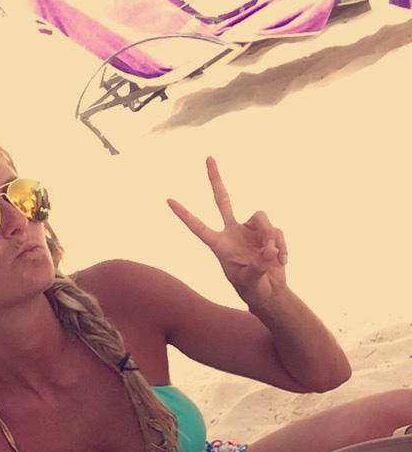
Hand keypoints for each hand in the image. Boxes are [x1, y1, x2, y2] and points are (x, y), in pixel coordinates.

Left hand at [168, 157, 287, 308]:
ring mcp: (250, 231)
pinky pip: (276, 232)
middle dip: (216, 179)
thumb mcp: (251, 281)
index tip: (168, 200)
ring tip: (274, 257)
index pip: (199, 227)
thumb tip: (269, 247)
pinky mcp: (268, 233)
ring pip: (261, 217)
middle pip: (223, 200)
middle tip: (208, 158)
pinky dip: (281, 246)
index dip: (185, 215)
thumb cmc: (252, 289)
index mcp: (219, 245)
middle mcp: (233, 232)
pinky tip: (282, 261)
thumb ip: (258, 265)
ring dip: (270, 236)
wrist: (270, 293)